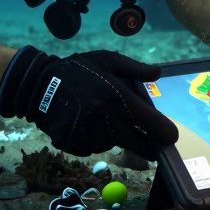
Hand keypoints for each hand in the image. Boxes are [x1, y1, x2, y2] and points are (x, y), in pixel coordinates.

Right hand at [0, 46, 177, 159]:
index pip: (149, 123)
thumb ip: (134, 68)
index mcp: (115, 96)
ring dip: (115, 137)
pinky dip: (95, 141)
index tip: (170, 138)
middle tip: (152, 146)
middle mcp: (103, 117)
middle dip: (147, 146)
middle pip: (136, 143)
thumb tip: (158, 74)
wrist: (38, 85)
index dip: (164, 134)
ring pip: (112, 144)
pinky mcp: (72, 144)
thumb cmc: (78, 70)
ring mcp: (86, 133)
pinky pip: (92, 148)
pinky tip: (86, 126)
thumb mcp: (107, 60)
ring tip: (103, 120)